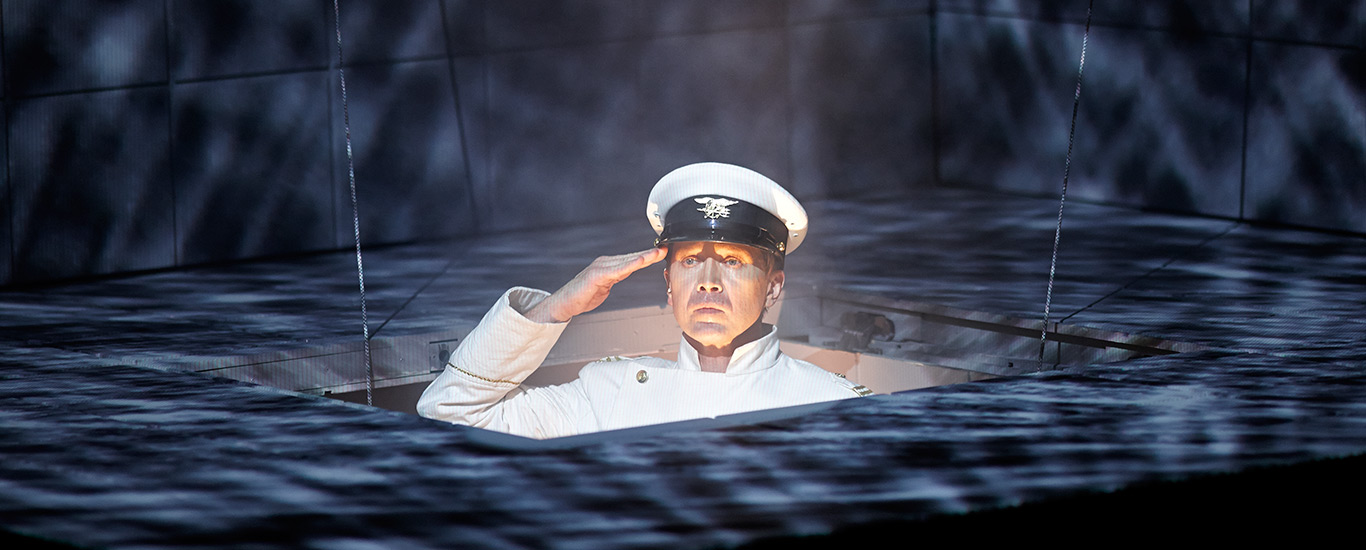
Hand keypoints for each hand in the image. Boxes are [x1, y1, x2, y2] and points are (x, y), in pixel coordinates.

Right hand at [524, 247, 666, 322]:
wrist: (564, 304)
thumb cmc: (582, 295)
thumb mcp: (605, 286)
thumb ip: (616, 278)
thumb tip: (627, 272)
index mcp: (608, 266)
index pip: (632, 260)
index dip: (647, 256)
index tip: (662, 252)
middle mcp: (605, 263)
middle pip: (632, 258)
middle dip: (650, 254)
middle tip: (665, 249)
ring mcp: (600, 268)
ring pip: (626, 261)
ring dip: (643, 257)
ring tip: (657, 253)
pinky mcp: (595, 276)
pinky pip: (616, 270)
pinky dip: (629, 265)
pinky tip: (639, 262)